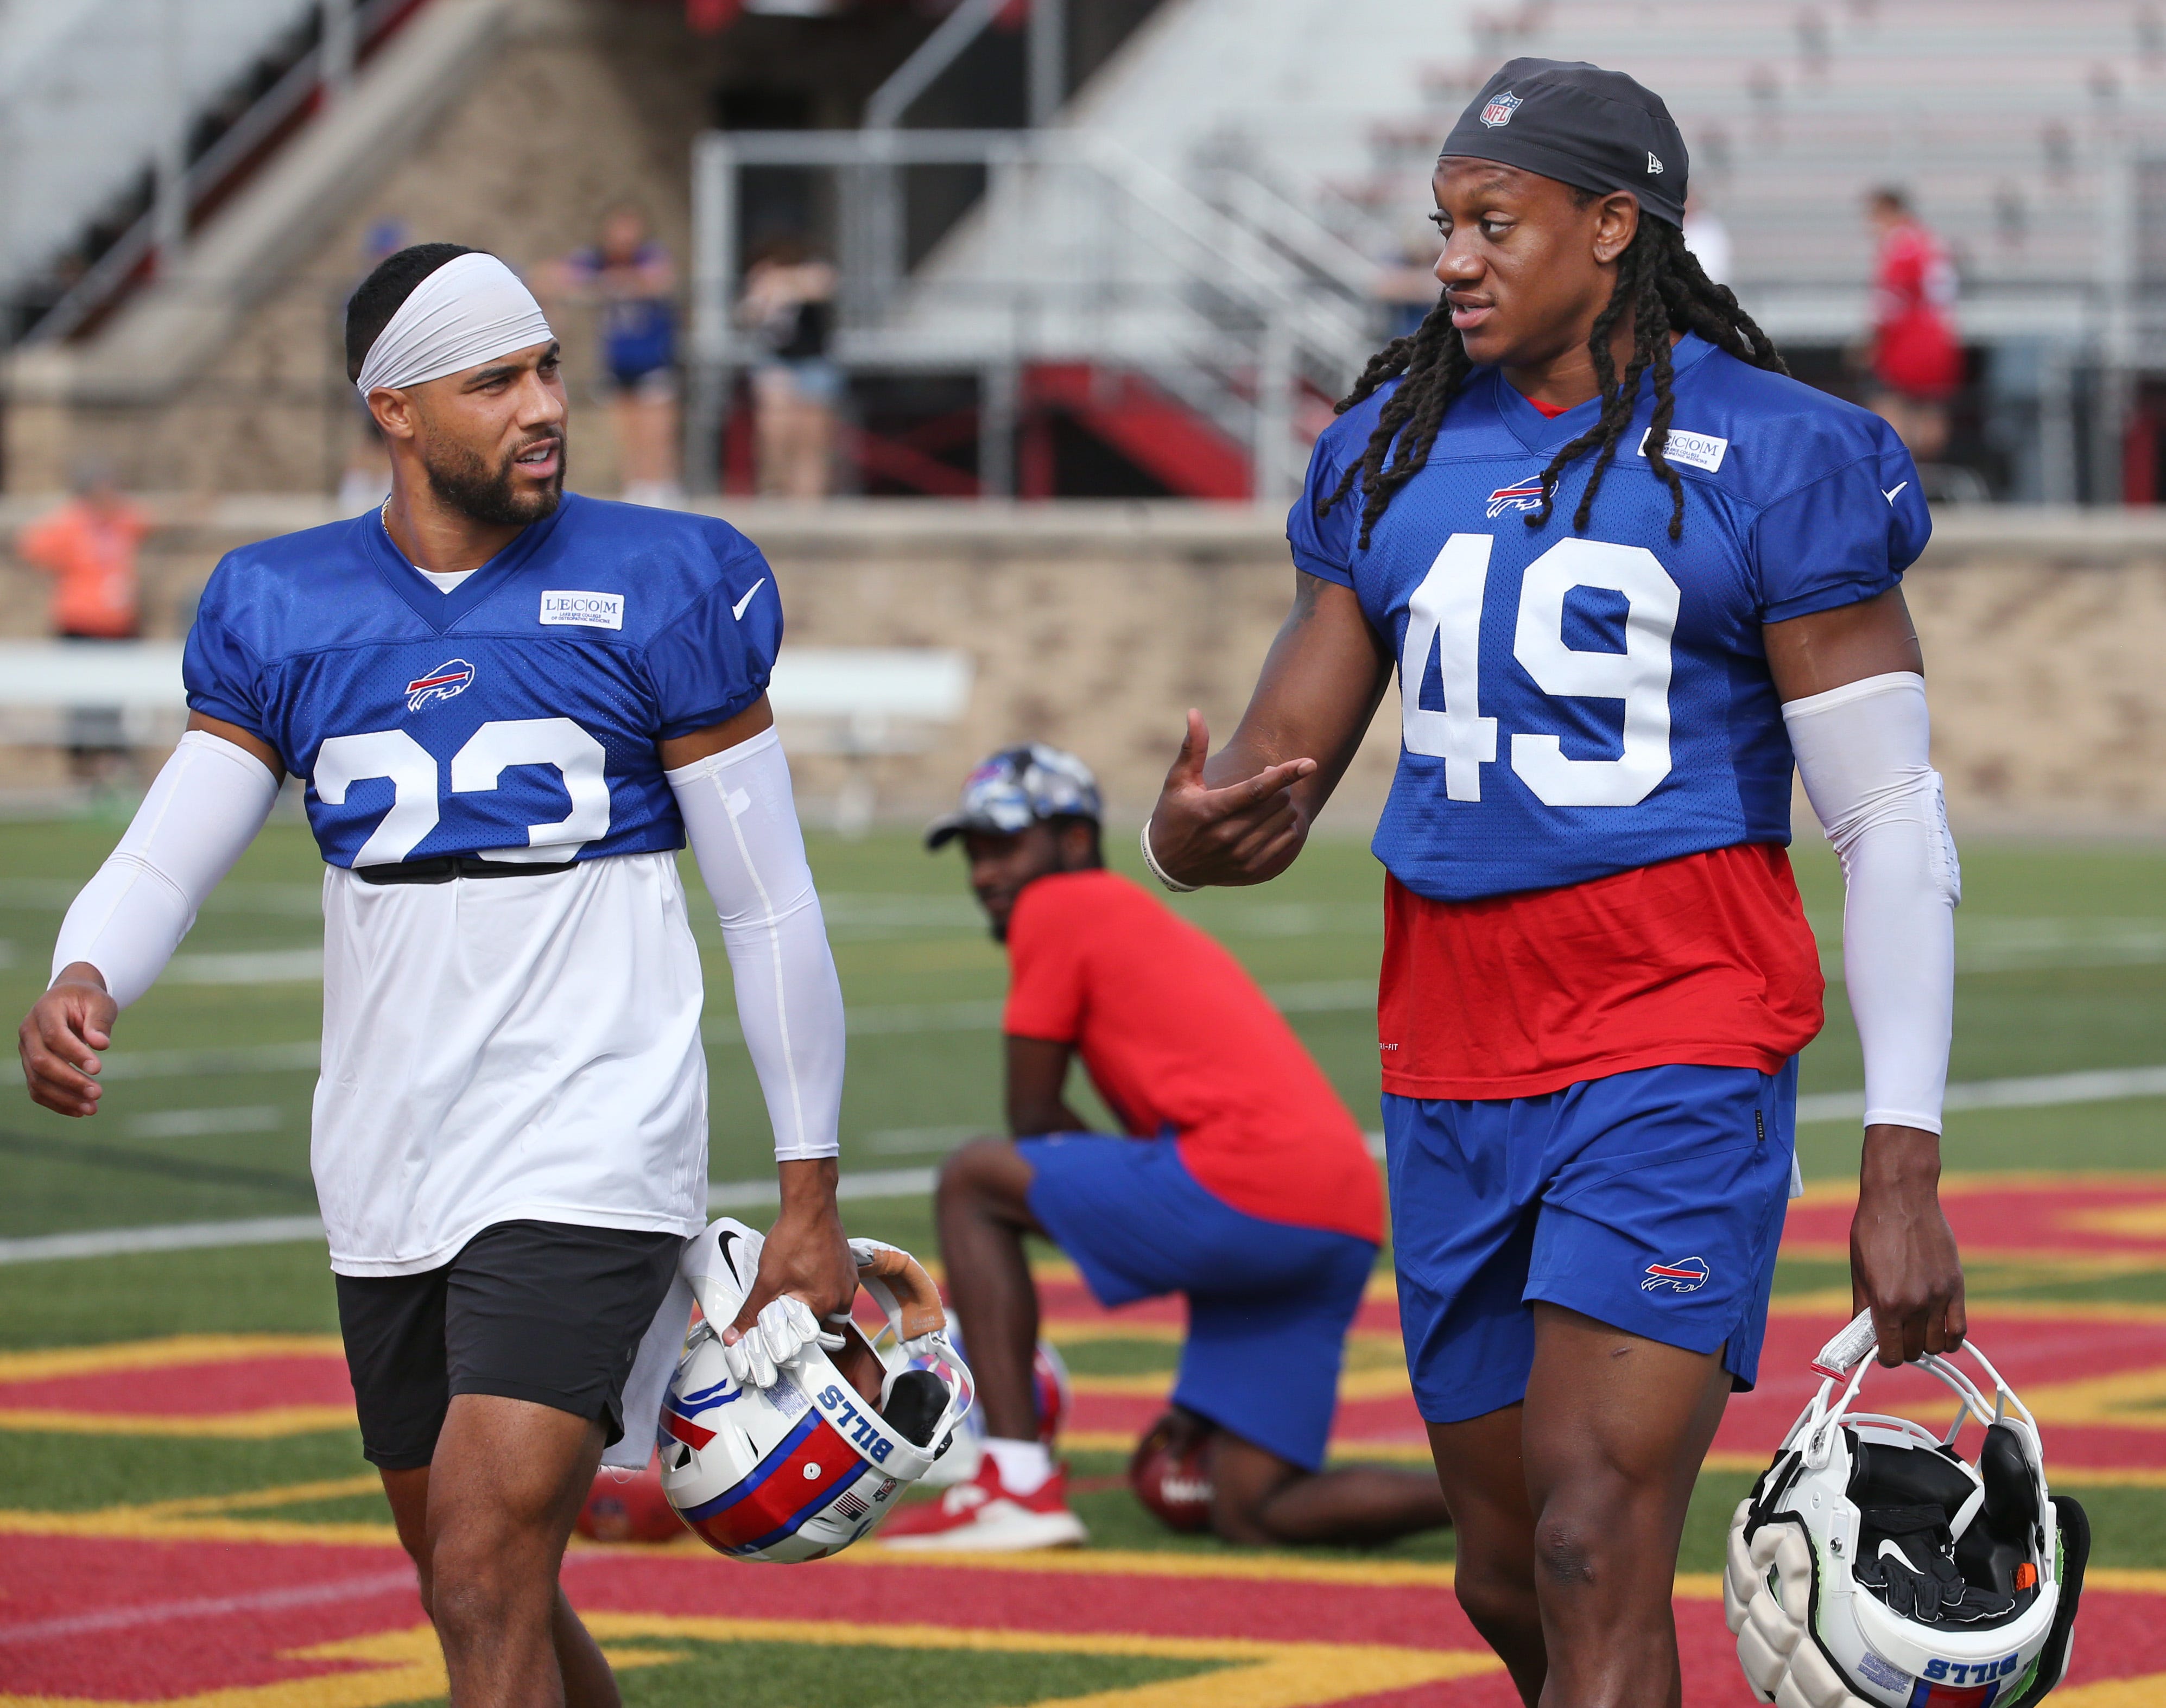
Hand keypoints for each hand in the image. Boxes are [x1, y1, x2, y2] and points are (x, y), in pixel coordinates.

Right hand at [19, 963, 115, 1117]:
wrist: (69, 1000)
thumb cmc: (87, 1000)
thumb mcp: (100, 1002)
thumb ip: (99, 1021)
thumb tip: (101, 1044)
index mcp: (45, 1010)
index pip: (54, 1036)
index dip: (74, 1053)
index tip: (98, 1069)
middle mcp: (29, 1031)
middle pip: (42, 1061)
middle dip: (69, 1080)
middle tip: (98, 1093)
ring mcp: (26, 1050)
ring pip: (37, 1080)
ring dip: (64, 1097)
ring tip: (91, 1108)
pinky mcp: (31, 1065)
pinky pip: (37, 1089)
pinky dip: (56, 1102)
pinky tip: (79, 1111)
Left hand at [723, 1158, 855, 1374]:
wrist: (810, 1205)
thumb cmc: (792, 1241)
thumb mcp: (767, 1281)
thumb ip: (751, 1314)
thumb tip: (733, 1339)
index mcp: (826, 1305)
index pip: (809, 1338)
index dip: (790, 1341)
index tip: (776, 1340)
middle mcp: (843, 1296)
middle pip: (823, 1326)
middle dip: (803, 1326)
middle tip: (782, 1320)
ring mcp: (848, 1280)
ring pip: (830, 1307)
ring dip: (812, 1307)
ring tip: (791, 1299)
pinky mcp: (847, 1266)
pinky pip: (834, 1288)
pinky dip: (819, 1290)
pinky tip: (803, 1279)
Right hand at [1144, 710, 1317, 887]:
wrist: (1168, 865)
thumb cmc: (1173, 815)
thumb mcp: (1177, 782)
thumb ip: (1192, 748)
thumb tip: (1194, 712)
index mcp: (1212, 810)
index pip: (1256, 790)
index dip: (1285, 775)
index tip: (1309, 763)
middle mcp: (1228, 835)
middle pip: (1276, 803)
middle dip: (1280, 784)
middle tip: (1266, 776)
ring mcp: (1241, 855)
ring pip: (1284, 821)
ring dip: (1283, 804)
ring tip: (1266, 798)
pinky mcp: (1250, 870)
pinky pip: (1286, 841)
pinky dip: (1286, 825)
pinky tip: (1272, 818)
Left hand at [1849, 1124, 1965, 1365]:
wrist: (1901, 1198)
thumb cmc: (1872, 1231)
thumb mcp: (1859, 1273)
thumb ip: (1862, 1311)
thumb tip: (1857, 1342)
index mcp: (1887, 1302)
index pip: (1891, 1354)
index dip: (1884, 1357)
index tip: (1881, 1351)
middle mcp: (1915, 1304)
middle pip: (1915, 1352)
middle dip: (1904, 1349)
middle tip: (1896, 1336)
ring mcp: (1940, 1296)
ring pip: (1939, 1345)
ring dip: (1926, 1344)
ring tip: (1915, 1330)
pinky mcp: (1956, 1286)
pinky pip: (1959, 1329)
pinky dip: (1950, 1338)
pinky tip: (1939, 1332)